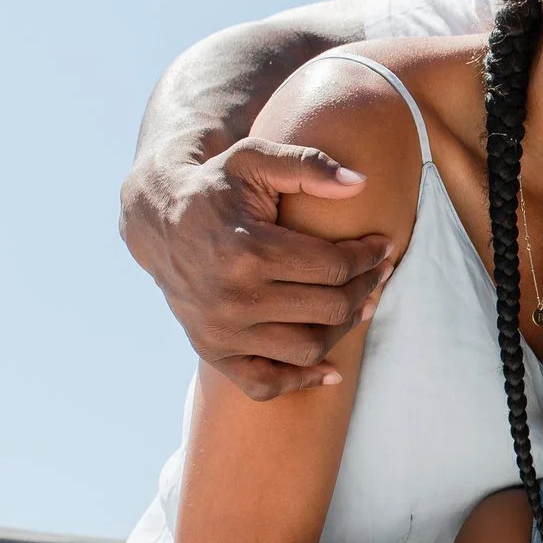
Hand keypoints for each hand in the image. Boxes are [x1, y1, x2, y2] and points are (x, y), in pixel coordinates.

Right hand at [123, 137, 390, 397]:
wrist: (159, 219)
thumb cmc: (218, 185)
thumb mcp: (255, 159)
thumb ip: (308, 164)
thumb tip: (361, 183)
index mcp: (247, 249)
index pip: (335, 266)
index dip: (370, 256)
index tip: (383, 246)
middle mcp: (232, 297)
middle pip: (330, 309)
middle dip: (365, 289)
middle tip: (379, 274)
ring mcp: (220, 330)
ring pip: (308, 349)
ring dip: (344, 330)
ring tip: (360, 305)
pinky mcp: (211, 351)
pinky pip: (264, 384)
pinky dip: (299, 381)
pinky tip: (331, 369)